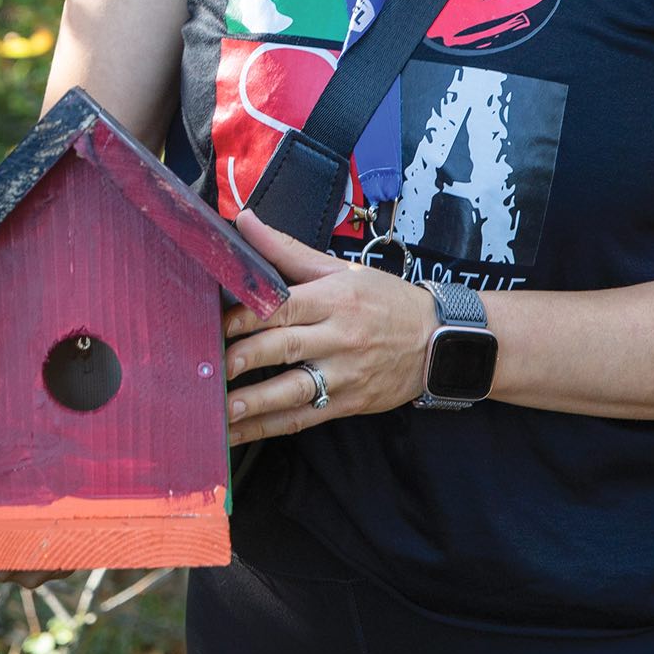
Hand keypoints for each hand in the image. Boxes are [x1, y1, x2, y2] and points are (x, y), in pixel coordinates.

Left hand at [221, 210, 435, 444]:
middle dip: (246, 358)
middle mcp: (339, 337)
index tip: (215, 324)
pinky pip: (305, 418)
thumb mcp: (341, 270)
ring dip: (256, 403)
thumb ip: (287, 250)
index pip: (284, 307)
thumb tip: (244, 221)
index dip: (246, 316)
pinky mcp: (349, 403)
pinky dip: (271, 426)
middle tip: (212, 368)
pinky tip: (242, 432)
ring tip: (222, 411)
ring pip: (294, 390)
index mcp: (334, 299)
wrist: (441, 341)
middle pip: (285, 348)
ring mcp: (344, 374)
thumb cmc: (385, 300)